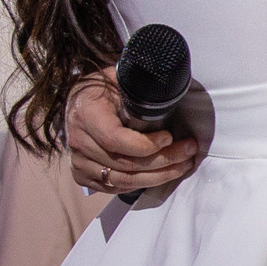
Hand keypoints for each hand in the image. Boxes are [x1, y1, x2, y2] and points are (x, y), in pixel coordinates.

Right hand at [66, 69, 201, 198]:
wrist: (78, 102)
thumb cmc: (102, 88)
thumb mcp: (118, 78)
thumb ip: (137, 88)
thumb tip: (167, 91)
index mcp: (86, 115)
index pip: (115, 139)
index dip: (146, 144)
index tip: (169, 137)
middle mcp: (79, 142)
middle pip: (125, 164)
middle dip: (164, 161)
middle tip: (188, 152)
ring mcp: (79, 162)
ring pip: (124, 181)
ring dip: (158, 176)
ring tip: (182, 165)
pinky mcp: (83, 176)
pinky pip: (116, 188)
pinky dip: (141, 183)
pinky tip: (161, 173)